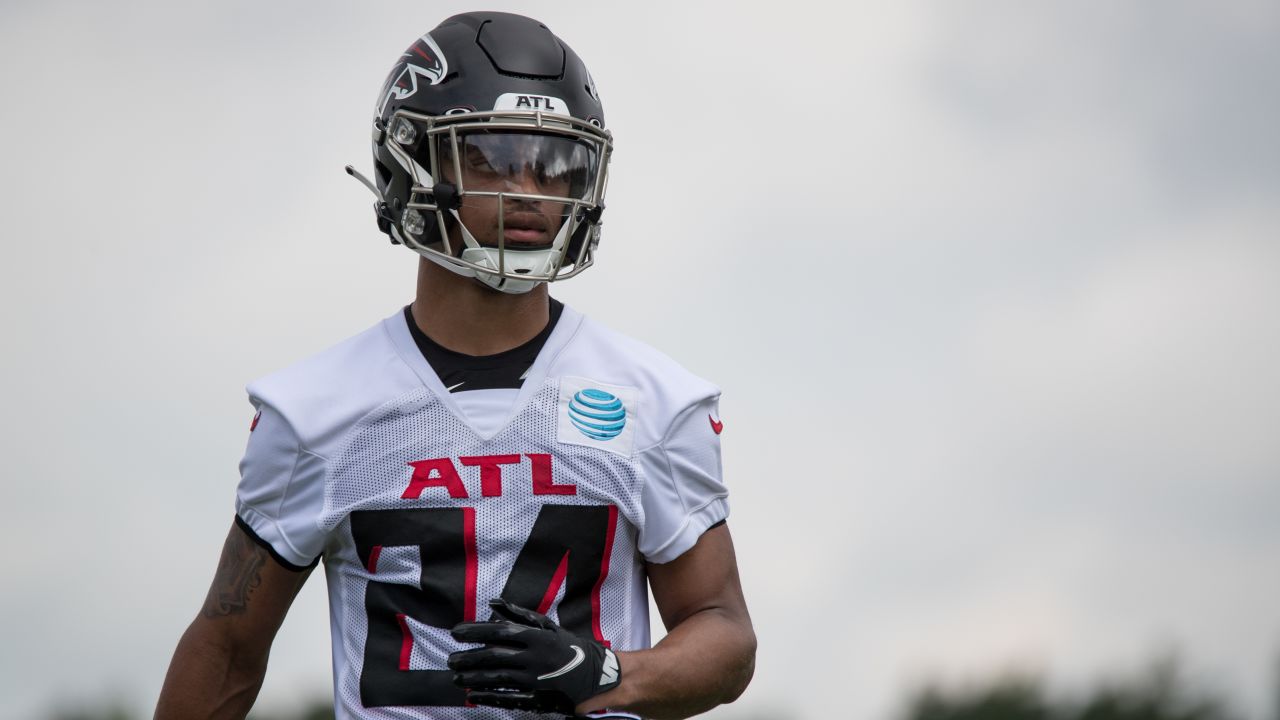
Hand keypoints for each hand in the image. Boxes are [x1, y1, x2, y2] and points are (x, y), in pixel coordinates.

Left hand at [449, 598, 620, 714]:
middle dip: (469, 657)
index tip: (456, 632)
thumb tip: (494, 602)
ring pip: (497, 678)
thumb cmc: (568, 647)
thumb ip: (520, 614)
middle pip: (494, 656)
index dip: (475, 631)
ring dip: (473, 677)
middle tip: (451, 659)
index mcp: (537, 637)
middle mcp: (535, 658)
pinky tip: (474, 695)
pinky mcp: (537, 699)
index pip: (500, 631)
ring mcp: (535, 680)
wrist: (596, 676)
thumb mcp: (547, 626)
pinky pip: (508, 698)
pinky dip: (489, 696)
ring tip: (456, 676)